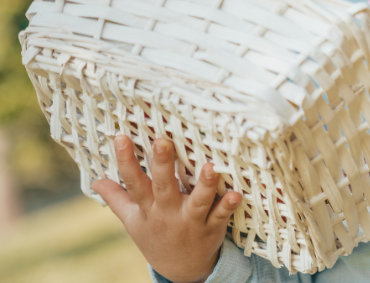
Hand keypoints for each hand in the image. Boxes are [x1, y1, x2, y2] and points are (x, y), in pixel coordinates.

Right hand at [91, 135, 242, 282]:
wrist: (180, 269)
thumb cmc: (156, 236)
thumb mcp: (132, 220)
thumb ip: (117, 198)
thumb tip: (95, 182)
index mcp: (148, 208)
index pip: (134, 182)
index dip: (126, 161)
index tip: (121, 138)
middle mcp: (168, 212)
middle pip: (164, 186)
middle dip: (162, 165)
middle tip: (162, 141)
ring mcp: (190, 221)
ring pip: (197, 201)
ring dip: (204, 185)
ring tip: (210, 167)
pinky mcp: (211, 227)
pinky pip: (220, 216)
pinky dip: (227, 206)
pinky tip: (235, 194)